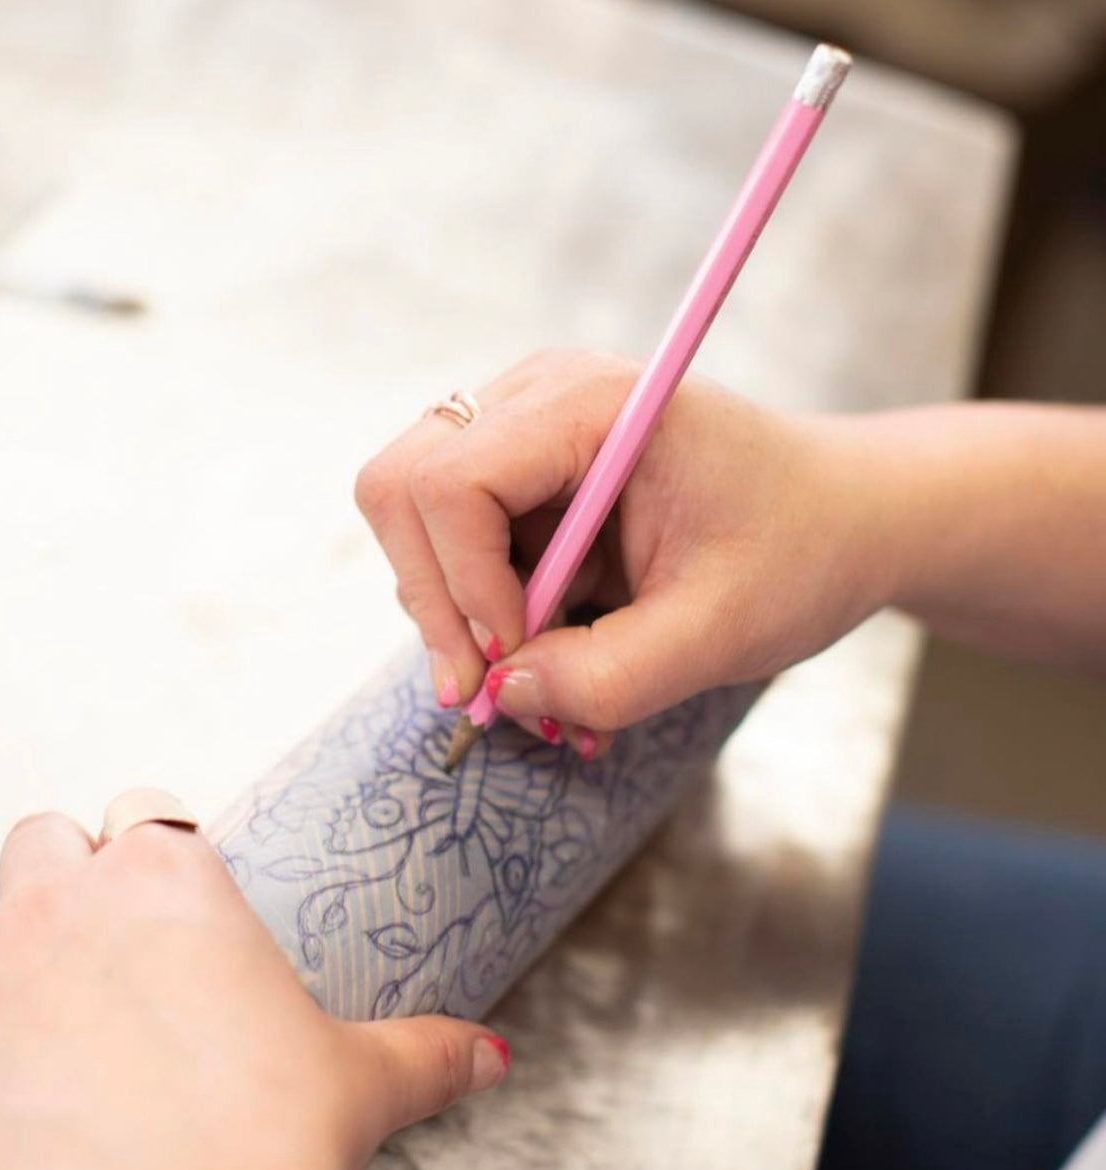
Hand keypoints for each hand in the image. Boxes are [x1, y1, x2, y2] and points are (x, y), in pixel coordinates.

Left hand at [0, 807, 503, 1169]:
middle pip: (36, 842)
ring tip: (24, 1048)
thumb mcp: (367, 1081)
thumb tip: (493, 1055)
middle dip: (55, 890)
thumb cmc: (280, 1147)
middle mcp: (64, 902)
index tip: (152, 908)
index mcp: (171, 883)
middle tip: (88, 971)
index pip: (140, 815)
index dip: (144, 856)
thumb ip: (428, 1050)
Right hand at [356, 351, 899, 751]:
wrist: (844, 521)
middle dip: (434, 600)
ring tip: (542, 681)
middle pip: (401, 487)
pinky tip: (549, 655)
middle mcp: (538, 398)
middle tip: (487, 691)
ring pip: (413, 523)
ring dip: (458, 618)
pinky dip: (483, 618)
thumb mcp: (719, 633)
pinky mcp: (521, 480)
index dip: (464, 585)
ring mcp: (522, 434)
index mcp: (593, 403)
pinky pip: (454, 550)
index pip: (453, 480)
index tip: (518, 661)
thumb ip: (610, 676)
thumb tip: (500, 694)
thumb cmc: (801, 553)